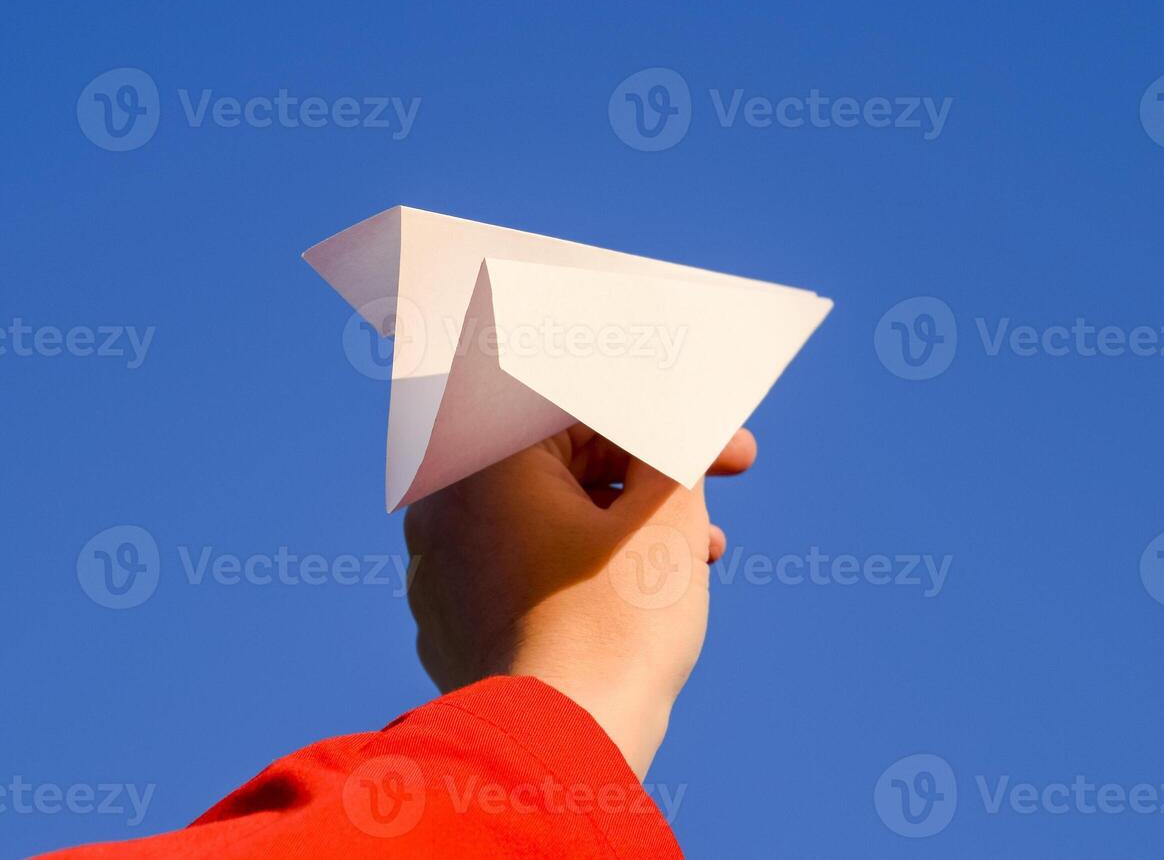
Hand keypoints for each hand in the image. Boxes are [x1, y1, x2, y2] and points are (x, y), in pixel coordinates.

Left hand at [404, 425, 756, 777]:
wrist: (557, 751)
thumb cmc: (612, 627)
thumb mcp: (667, 518)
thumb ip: (672, 453)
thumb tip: (671, 436)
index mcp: (484, 459)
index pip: (587, 412)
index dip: (667, 425)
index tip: (725, 451)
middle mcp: (444, 504)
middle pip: (564, 462)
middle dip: (650, 477)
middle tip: (718, 488)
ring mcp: (439, 566)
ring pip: (546, 516)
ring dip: (624, 524)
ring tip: (695, 555)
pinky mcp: (449, 619)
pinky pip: (521, 568)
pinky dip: (578, 568)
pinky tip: (637, 594)